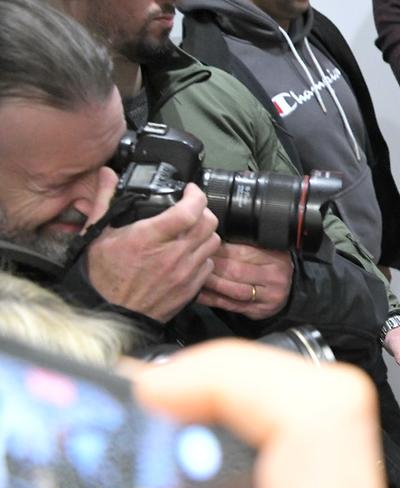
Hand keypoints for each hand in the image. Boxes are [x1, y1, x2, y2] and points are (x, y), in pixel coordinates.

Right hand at [84, 177, 219, 321]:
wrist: (111, 313)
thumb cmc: (103, 276)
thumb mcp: (98, 235)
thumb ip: (106, 201)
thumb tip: (107, 174)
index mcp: (149, 238)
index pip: (189, 211)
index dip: (195, 195)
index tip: (190, 190)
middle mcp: (172, 255)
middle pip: (209, 223)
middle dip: (203, 210)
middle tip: (191, 209)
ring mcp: (185, 272)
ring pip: (213, 242)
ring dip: (205, 232)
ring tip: (191, 230)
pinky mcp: (191, 288)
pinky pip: (209, 265)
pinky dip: (203, 255)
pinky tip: (189, 253)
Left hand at [197, 242, 292, 317]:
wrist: (289, 290)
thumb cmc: (272, 267)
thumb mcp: (266, 250)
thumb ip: (245, 245)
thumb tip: (213, 238)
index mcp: (276, 257)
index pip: (242, 251)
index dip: (219, 249)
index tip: (201, 246)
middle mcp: (275, 277)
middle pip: (236, 271)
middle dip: (211, 265)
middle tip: (192, 260)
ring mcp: (268, 297)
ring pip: (233, 290)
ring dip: (210, 283)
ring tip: (193, 275)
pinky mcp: (258, 311)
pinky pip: (230, 305)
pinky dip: (211, 299)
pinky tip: (198, 293)